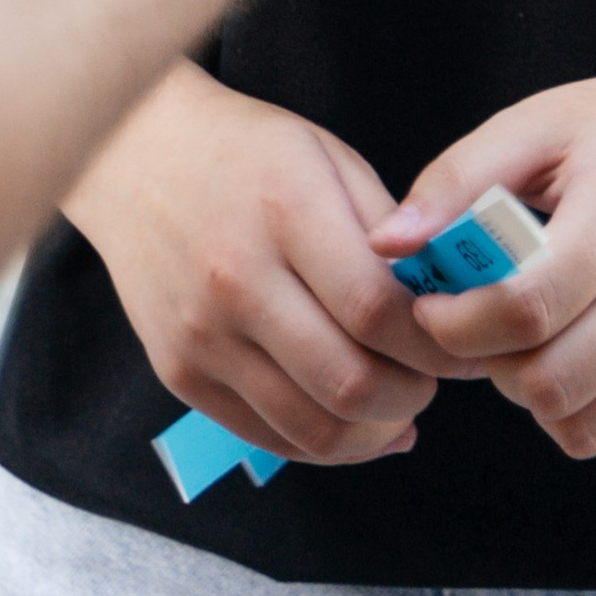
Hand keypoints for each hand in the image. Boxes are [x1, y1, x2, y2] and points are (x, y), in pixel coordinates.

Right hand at [70, 67, 443, 466]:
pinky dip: (323, 445)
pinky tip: (354, 424)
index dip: (435, 343)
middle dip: (413, 395)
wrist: (133, 154)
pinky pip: (266, 437)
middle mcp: (238, 278)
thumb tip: (443, 307)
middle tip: (433, 380)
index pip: (377, 309)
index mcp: (286, 210)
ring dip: (373, 432)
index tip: (463, 347)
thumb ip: (388, 232)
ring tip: (398, 406)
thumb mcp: (328, 157)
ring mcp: (203, 334)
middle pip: (349, 381)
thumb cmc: (246, 150)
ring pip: (312, 428)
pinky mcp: (179, 372)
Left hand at [372, 57, 595, 458]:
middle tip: (475, 324)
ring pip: (581, 425)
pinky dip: (573, 408)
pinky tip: (568, 346)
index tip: (431, 306)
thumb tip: (388, 246)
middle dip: (488, 365)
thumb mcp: (539, 124)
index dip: (459, 323)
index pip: (527, 307)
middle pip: (550, 381)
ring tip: (521, 337)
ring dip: (528, 394)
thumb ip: (457, 178)